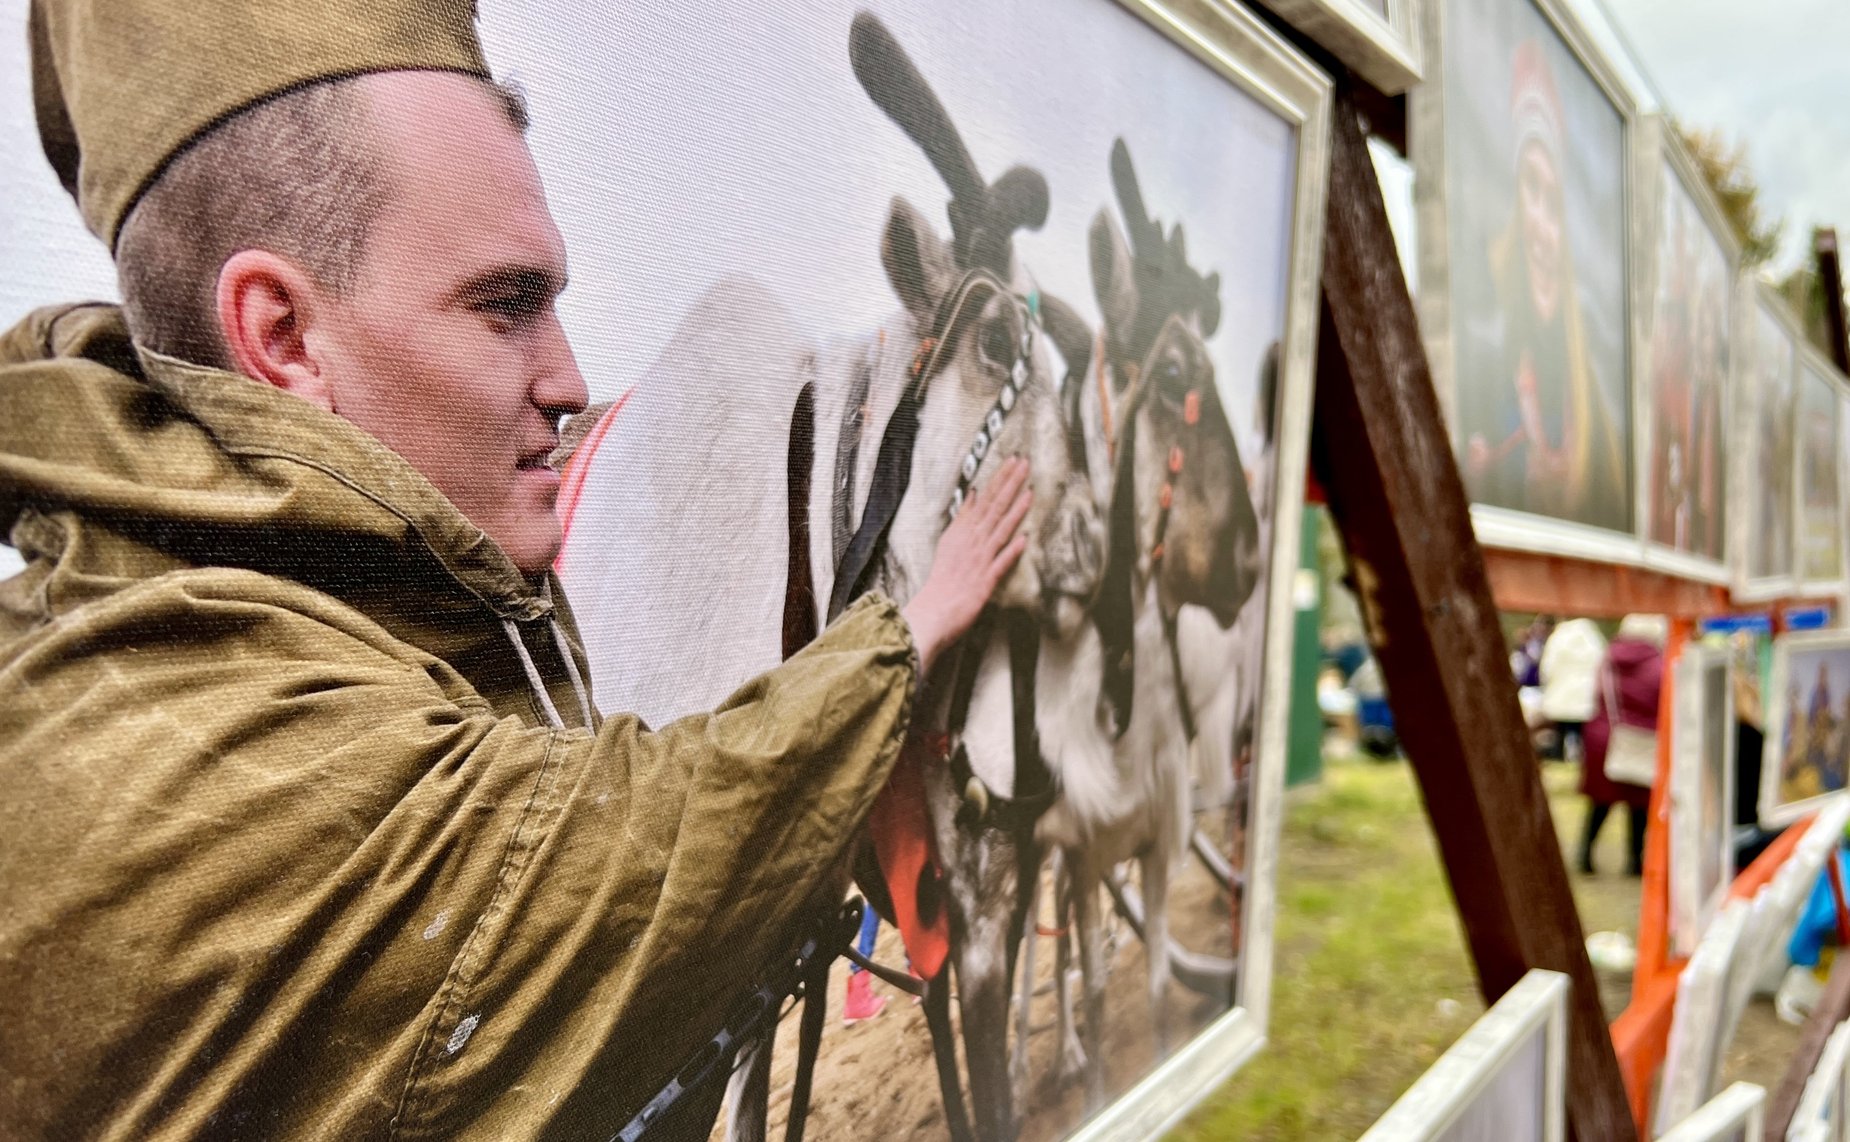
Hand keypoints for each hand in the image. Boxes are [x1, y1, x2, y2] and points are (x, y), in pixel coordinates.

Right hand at [902, 458, 1031, 674]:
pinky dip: (1012, 550)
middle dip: (1009, 483)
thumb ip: (963, 518)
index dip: (1000, 479)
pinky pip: (1000, 563)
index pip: (984, 499)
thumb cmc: (941, 580)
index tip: (1013, 460)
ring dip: (1015, 509)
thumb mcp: (949, 541)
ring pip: (999, 529)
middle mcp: (971, 542)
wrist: (932, 613)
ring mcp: (978, 560)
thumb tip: (972, 493)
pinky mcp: (984, 581)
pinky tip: (1025, 538)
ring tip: (1030, 489)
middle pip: (993, 507)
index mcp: (962, 532)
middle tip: (1024, 461)